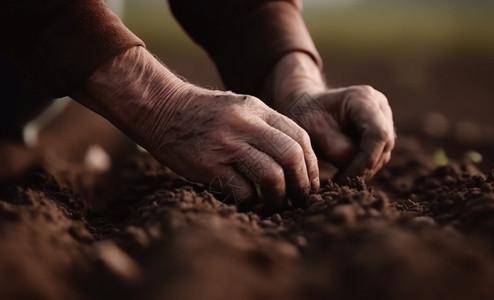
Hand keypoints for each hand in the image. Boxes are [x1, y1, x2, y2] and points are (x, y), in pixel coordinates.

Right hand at [151, 88, 319, 210]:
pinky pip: (242, 191)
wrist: (160, 109)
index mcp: (257, 109)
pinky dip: (250, 203)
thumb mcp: (240, 108)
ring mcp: (226, 144)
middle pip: (291, 157)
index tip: (309, 183)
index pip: (300, 137)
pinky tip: (246, 203)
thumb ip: (267, 126)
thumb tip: (296, 158)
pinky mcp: (208, 165)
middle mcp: (245, 124)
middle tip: (298, 199)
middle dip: (301, 184)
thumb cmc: (204, 114)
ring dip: (278, 197)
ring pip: (271, 176)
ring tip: (274, 204)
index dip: (312, 165)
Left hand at [285, 86, 394, 180]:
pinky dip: (363, 168)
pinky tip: (345, 172)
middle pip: (383, 144)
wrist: (306, 109)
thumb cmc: (306, 116)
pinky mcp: (382, 134)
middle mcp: (379, 107)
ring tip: (339, 177)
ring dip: (363, 170)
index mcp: (363, 98)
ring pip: (382, 154)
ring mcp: (384, 120)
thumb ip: (333, 146)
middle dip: (362, 168)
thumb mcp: (311, 130)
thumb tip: (351, 163)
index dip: (364, 160)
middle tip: (338, 183)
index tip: (344, 178)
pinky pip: (378, 157)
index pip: (377, 133)